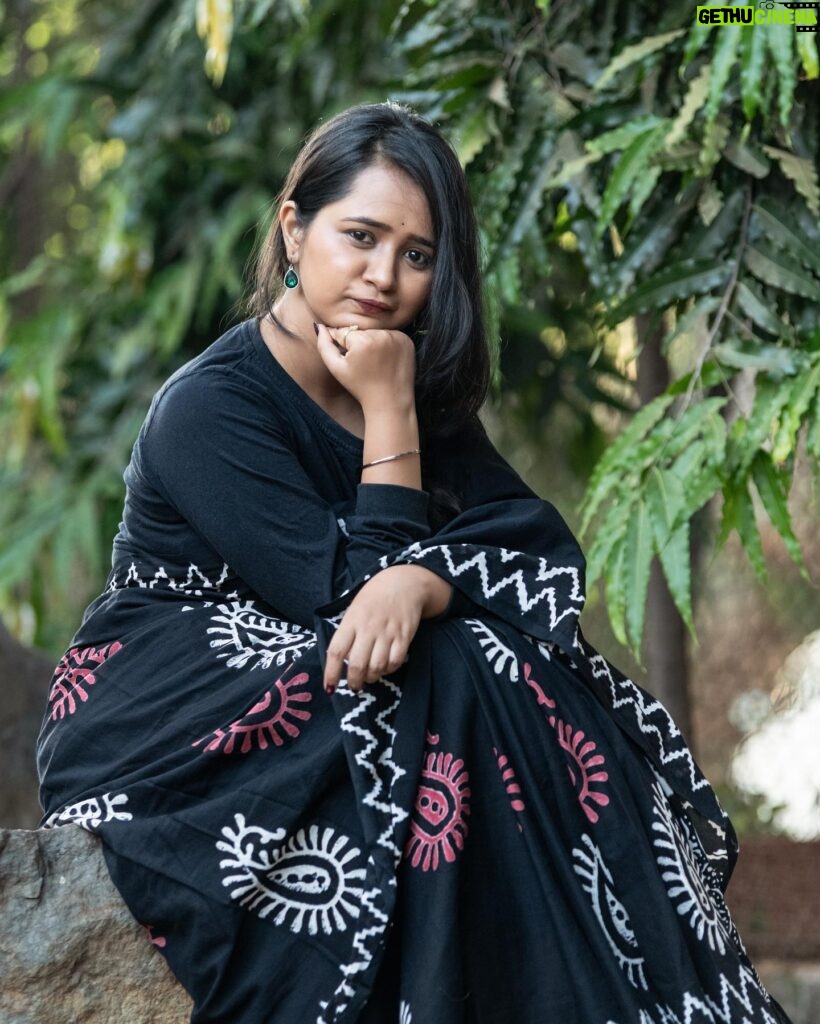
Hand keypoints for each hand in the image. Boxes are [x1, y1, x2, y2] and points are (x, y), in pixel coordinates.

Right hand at [315, 324, 415, 414]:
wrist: (390, 401)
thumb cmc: (360, 387)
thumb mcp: (336, 368)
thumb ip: (324, 345)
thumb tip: (319, 326)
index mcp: (362, 340)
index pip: (344, 332)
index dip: (343, 346)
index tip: (351, 361)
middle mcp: (381, 334)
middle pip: (361, 331)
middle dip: (358, 343)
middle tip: (364, 364)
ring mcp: (397, 337)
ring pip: (376, 332)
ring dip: (373, 342)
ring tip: (375, 363)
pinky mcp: (407, 341)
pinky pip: (391, 335)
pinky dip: (387, 344)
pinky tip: (386, 360)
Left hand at [323, 565, 429, 693]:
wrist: (403, 583)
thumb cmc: (373, 598)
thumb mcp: (354, 610)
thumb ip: (348, 634)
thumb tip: (342, 662)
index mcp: (351, 621)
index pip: (336, 651)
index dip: (331, 673)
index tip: (329, 687)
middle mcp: (368, 628)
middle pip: (358, 665)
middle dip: (354, 682)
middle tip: (354, 686)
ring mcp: (387, 633)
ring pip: (377, 667)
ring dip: (372, 677)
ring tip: (370, 676)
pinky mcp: (404, 636)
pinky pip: (395, 662)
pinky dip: (389, 670)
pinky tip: (385, 667)